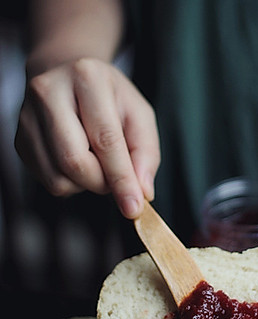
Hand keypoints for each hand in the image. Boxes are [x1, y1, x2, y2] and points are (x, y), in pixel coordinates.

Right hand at [15, 57, 159, 217]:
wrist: (71, 80)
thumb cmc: (111, 100)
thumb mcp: (140, 116)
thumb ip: (146, 154)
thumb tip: (142, 192)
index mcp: (87, 79)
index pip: (105, 140)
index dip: (122, 179)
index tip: (134, 208)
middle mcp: (49, 93)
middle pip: (75, 162)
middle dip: (103, 183)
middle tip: (117, 177)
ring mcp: (27, 117)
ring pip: (58, 178)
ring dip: (87, 184)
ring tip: (98, 161)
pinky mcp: (19, 140)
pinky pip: (48, 181)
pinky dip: (71, 182)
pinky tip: (80, 160)